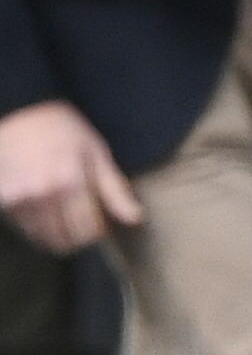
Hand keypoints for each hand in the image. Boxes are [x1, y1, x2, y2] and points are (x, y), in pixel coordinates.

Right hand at [0, 101, 142, 254]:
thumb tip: (136, 219)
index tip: (100, 225)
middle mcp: (43, 195)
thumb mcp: (98, 154)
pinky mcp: (5, 202)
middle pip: (65, 238)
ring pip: (43, 237)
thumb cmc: (66, 132)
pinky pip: (25, 228)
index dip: (97, 232)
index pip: (87, 230)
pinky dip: (38, 226)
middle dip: (78, 236)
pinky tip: (46, 208)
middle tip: (83, 221)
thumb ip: (115, 190)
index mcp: (71, 183)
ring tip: (64, 214)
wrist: (23, 116)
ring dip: (57, 233)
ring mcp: (20, 200)